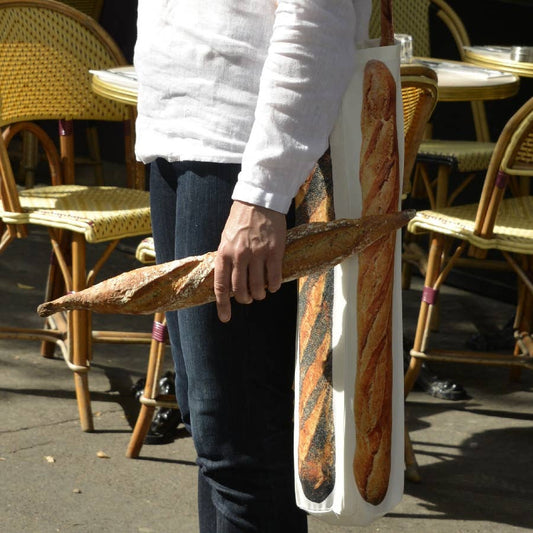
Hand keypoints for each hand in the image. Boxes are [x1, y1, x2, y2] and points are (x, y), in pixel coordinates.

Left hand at [214, 201, 286, 321]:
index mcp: (224, 253)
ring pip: (257, 287)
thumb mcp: (226, 238)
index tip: (225, 318)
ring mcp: (257, 254)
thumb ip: (227, 258)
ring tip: (261, 292)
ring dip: (259, 294)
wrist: (259, 201)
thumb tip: (228, 281)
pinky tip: (273, 286)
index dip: (223, 305)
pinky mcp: (274, 251)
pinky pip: (273, 277)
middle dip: (245, 299)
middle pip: (240, 290)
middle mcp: (239, 256)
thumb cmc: (241, 220)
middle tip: (249, 298)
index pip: (221, 286)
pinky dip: (273, 286)